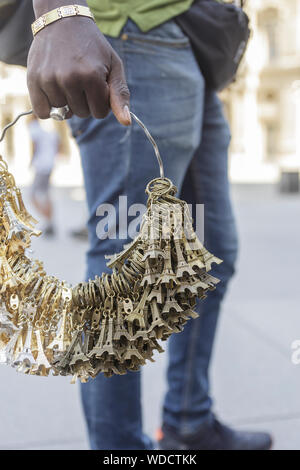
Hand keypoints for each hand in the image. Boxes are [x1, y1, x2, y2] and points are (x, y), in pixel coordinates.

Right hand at [27, 2, 130, 124]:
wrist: (63, 22)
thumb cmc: (93, 47)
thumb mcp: (113, 66)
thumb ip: (120, 95)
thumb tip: (126, 122)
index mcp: (92, 76)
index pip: (99, 113)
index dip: (100, 102)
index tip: (97, 86)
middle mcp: (70, 79)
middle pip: (82, 114)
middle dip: (84, 101)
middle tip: (81, 80)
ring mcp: (50, 80)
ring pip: (63, 113)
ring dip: (67, 102)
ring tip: (66, 79)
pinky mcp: (33, 80)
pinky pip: (42, 112)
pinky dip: (48, 107)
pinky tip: (53, 92)